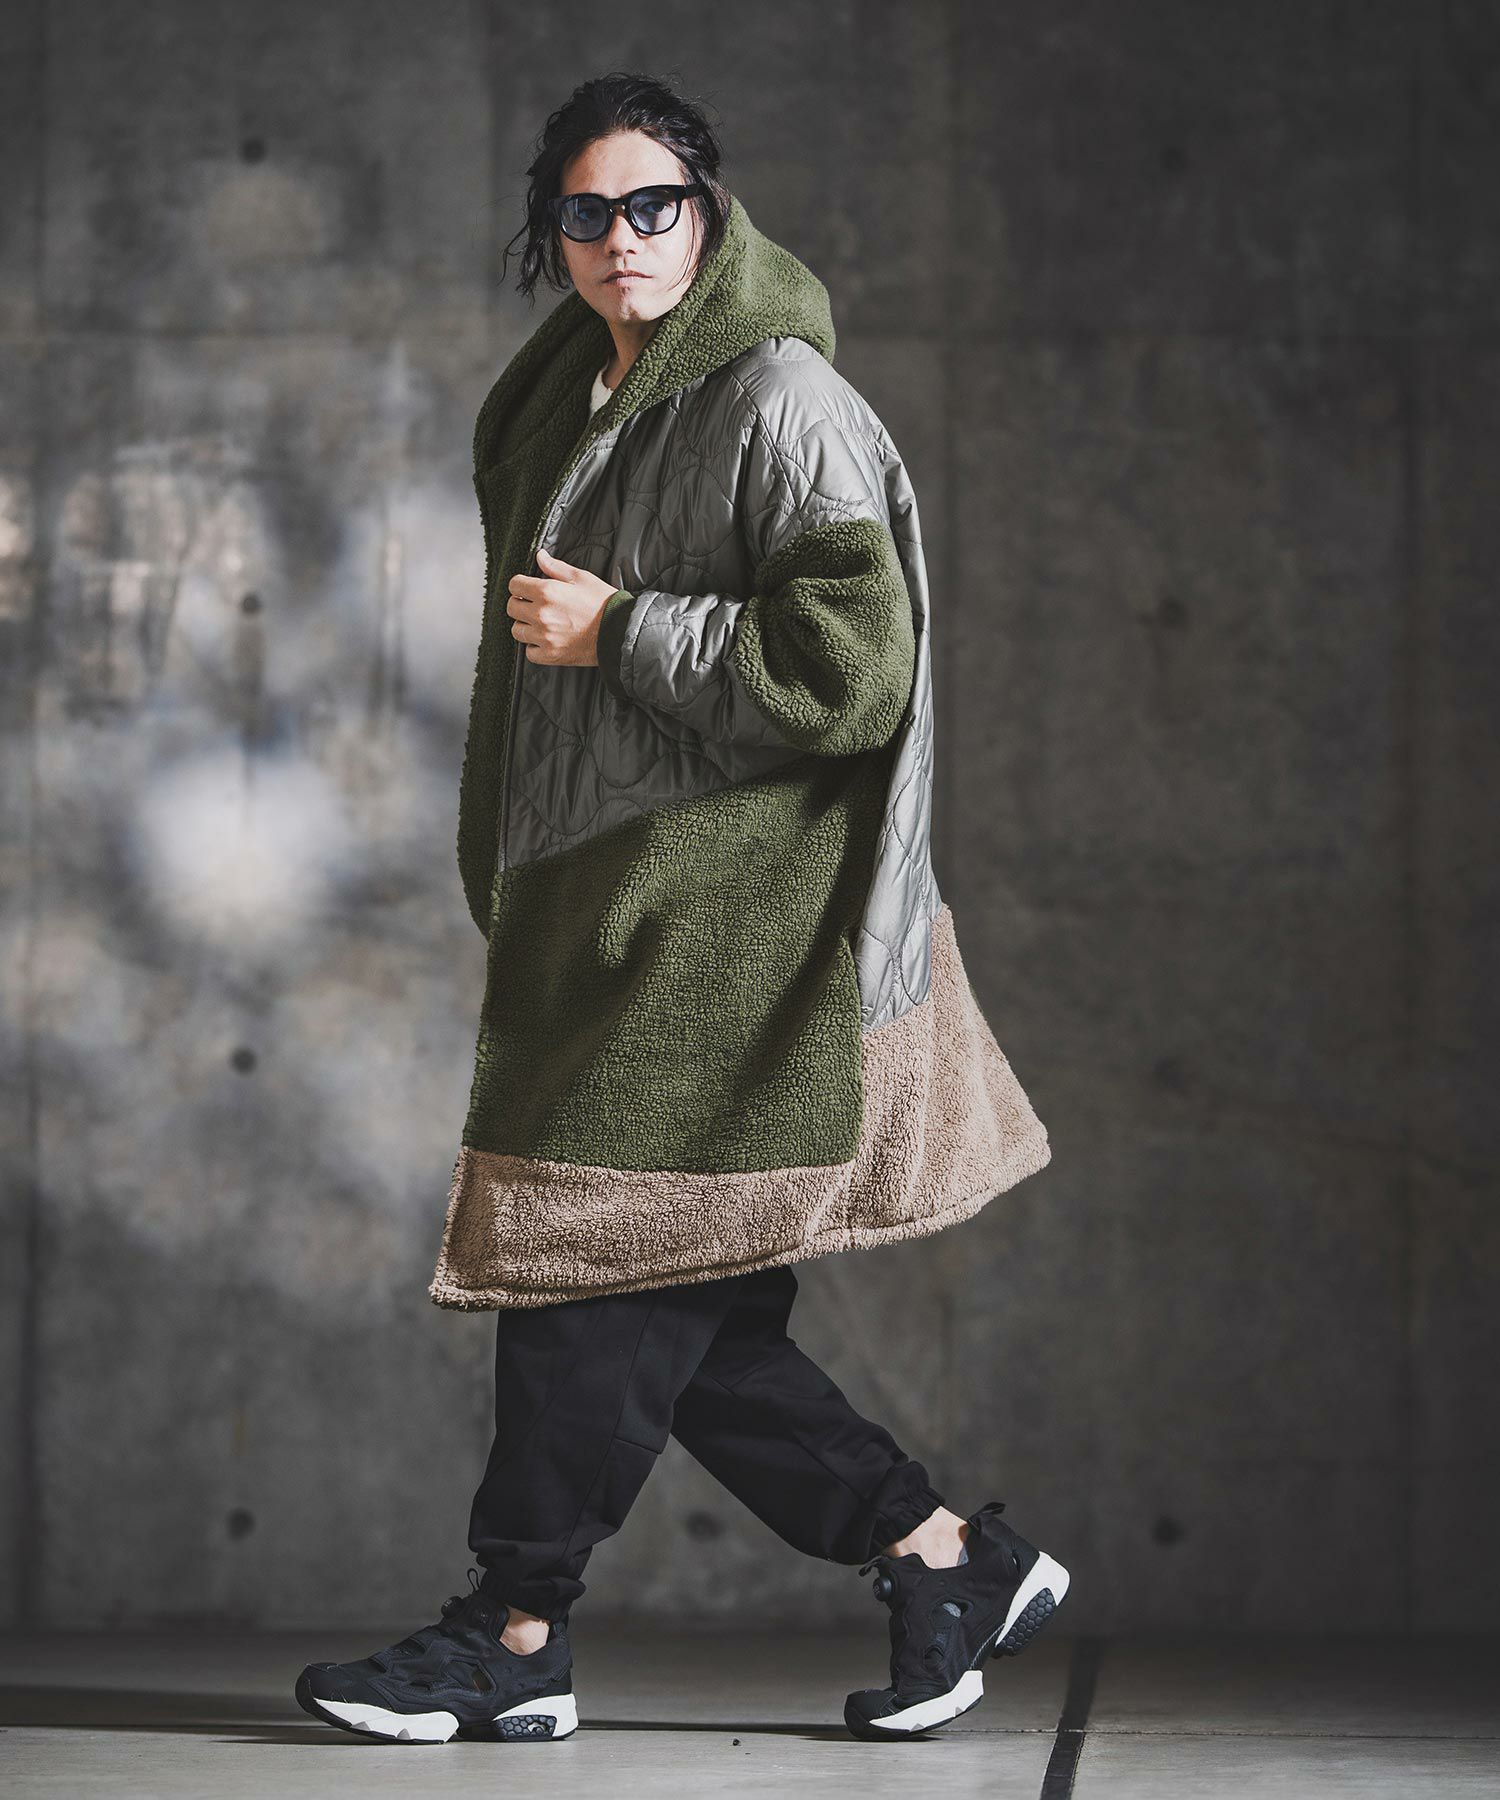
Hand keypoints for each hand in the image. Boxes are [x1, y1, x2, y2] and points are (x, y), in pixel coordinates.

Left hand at [506, 547, 618, 665]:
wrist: (619, 631)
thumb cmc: (603, 603)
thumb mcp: (581, 578)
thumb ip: (556, 567)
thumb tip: (539, 556)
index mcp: (547, 591)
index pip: (514, 585)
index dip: (521, 584)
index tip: (529, 588)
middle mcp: (541, 614)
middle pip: (511, 607)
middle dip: (520, 603)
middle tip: (534, 605)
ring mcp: (544, 637)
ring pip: (517, 630)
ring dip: (526, 625)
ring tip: (540, 623)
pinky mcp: (550, 655)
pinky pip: (529, 652)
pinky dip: (534, 646)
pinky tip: (546, 639)